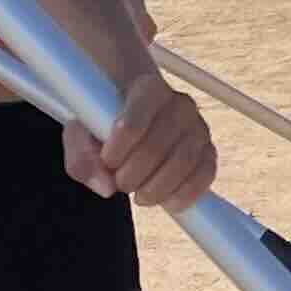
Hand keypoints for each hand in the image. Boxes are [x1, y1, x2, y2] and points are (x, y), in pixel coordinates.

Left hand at [70, 71, 217, 210]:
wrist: (136, 116)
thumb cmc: (106, 122)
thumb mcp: (81, 133)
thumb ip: (81, 156)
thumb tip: (106, 187)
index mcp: (146, 89)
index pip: (132, 124)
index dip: (116, 152)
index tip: (108, 161)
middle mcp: (179, 103)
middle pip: (156, 147)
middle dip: (132, 175)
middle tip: (120, 182)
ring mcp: (198, 127)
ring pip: (183, 163)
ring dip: (156, 188)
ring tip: (139, 194)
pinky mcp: (208, 151)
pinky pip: (205, 175)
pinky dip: (185, 194)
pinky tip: (167, 201)